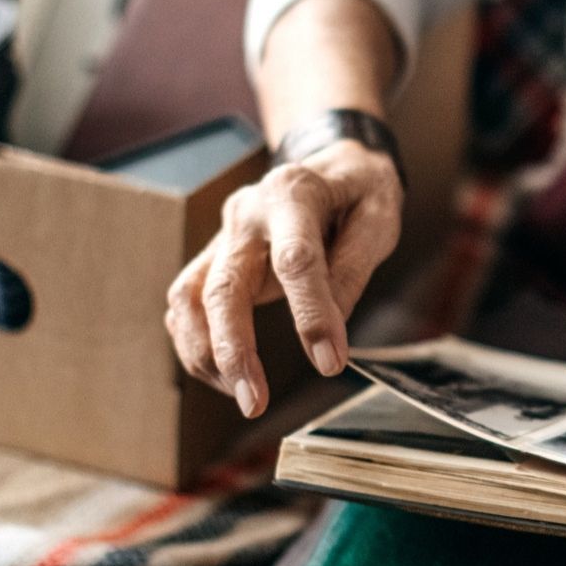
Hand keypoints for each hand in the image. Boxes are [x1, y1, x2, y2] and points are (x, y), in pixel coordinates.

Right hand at [164, 139, 403, 418]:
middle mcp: (246, 213)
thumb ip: (354, 266)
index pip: (296, 260)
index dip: (312, 315)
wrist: (330, 164)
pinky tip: (224, 375)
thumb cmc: (358, 192)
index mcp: (293, 194)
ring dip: (206, 354)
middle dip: (234, 350)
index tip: (330, 363)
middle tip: (254, 402)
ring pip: (190, 298)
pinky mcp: (212, 258)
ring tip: (243, 395)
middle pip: (224, 286)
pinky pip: (186, 305)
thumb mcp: (379, 216)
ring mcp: (223, 236)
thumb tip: (331, 326)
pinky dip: (196, 345)